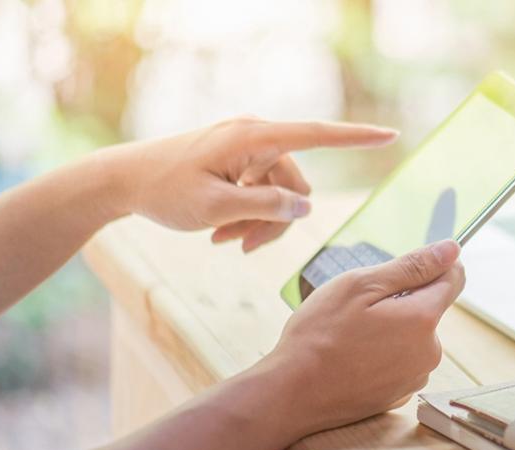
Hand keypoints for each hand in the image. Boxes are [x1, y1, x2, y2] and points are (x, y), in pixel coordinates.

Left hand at [102, 117, 397, 250]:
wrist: (123, 181)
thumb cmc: (165, 192)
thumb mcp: (216, 208)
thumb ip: (265, 207)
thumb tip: (305, 206)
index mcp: (253, 137)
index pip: (317, 135)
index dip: (357, 138)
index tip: (392, 135)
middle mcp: (255, 135)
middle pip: (295, 183)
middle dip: (275, 219)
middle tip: (240, 248)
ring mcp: (246, 147)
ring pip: (279, 193)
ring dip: (258, 222)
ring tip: (225, 243)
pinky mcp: (238, 159)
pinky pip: (261, 190)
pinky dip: (247, 214)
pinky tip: (221, 233)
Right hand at [258, 240, 465, 437]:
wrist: (292, 394)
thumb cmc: (320, 334)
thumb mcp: (360, 286)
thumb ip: (411, 267)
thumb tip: (452, 250)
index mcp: (423, 319)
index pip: (453, 280)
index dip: (435, 265)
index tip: (407, 266)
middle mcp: (429, 352)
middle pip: (429, 309)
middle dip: (402, 300)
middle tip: (360, 308)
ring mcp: (415, 377)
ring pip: (413, 337)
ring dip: (392, 329)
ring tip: (352, 336)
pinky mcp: (400, 395)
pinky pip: (400, 362)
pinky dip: (383, 355)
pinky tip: (353, 358)